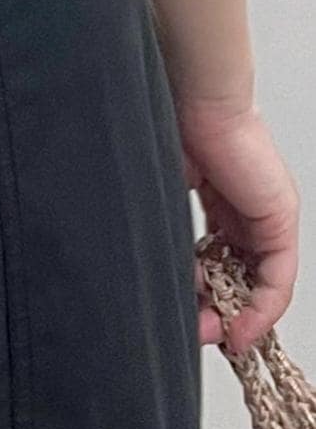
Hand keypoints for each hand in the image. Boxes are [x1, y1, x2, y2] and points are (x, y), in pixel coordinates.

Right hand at [176, 98, 300, 355]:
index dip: (208, 297)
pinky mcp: (278, 218)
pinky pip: (278, 276)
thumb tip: (151, 271)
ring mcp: (266, 214)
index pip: (221, 259)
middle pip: (242, 275)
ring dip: (238, 314)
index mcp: (220, 200)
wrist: (192, 95)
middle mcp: (247, 210)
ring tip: (213, 333)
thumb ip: (165, 234)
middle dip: (220, 312)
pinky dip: (262, 307)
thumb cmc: (168, 124)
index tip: (191, 322)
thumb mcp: (162, 193)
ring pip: (259, 281)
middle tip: (199, 333)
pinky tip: (241, 327)